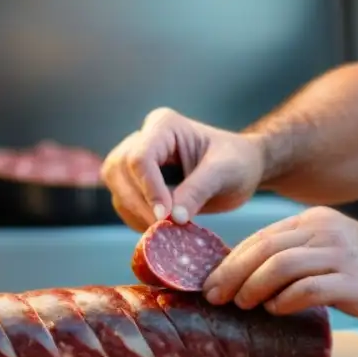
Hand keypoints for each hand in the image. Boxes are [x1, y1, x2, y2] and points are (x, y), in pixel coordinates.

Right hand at [101, 108, 265, 231]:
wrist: (241, 169)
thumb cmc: (237, 162)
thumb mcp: (225, 172)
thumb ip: (199, 189)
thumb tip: (174, 217)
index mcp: (164, 126)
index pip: (141, 157)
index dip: (149, 189)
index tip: (167, 216)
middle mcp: (144, 138)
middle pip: (120, 170)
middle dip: (139, 203)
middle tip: (165, 228)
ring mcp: (135, 158)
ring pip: (116, 186)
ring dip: (135, 212)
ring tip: (165, 230)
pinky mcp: (135, 180)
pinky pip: (123, 201)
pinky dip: (136, 218)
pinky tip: (161, 229)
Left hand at [202, 206, 357, 319]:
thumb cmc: (356, 263)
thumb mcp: (322, 244)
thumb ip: (289, 252)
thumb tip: (241, 276)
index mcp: (311, 221)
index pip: (261, 237)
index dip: (231, 260)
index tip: (210, 282)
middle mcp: (322, 233)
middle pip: (266, 249)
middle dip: (234, 274)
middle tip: (215, 296)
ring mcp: (338, 255)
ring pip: (283, 267)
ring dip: (255, 287)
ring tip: (242, 304)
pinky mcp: (350, 281)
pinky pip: (309, 289)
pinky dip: (285, 301)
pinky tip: (275, 310)